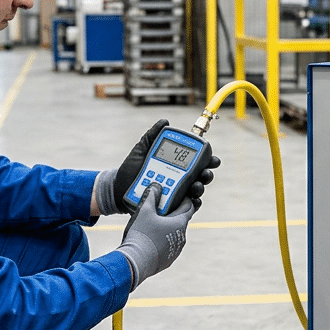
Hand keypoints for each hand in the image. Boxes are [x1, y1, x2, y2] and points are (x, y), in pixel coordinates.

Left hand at [94, 119, 220, 213]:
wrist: (117, 189)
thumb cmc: (130, 170)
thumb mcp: (141, 150)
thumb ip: (152, 136)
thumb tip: (164, 121)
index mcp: (175, 165)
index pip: (196, 161)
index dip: (207, 160)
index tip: (212, 159)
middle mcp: (179, 179)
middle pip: (200, 177)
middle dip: (207, 174)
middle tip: (205, 173)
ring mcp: (176, 193)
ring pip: (195, 191)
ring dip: (200, 188)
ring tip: (195, 186)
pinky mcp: (171, 207)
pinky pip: (186, 208)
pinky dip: (192, 205)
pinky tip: (192, 201)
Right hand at [116, 184, 193, 287]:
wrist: (136, 262)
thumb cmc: (142, 234)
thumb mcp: (144, 210)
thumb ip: (151, 196)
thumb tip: (156, 185)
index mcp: (180, 223)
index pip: (189, 207)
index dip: (184, 199)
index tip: (178, 194)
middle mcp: (182, 237)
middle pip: (181, 221)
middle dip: (173, 213)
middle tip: (163, 206)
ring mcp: (176, 250)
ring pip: (174, 235)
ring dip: (167, 228)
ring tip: (155, 223)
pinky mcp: (168, 260)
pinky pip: (167, 247)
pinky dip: (162, 241)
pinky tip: (151, 238)